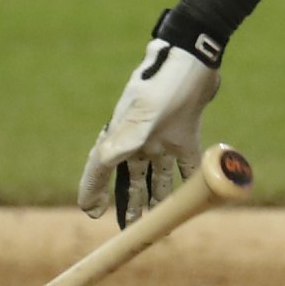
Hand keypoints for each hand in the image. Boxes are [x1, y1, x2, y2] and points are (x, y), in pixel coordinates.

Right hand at [78, 34, 220, 225]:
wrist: (195, 55)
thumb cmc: (166, 82)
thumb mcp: (144, 113)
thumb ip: (125, 138)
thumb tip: (102, 160)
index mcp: (122, 133)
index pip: (101, 167)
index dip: (93, 190)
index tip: (89, 211)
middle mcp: (139, 137)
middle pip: (130, 177)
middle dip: (129, 203)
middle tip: (128, 229)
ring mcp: (163, 135)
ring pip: (156, 175)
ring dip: (155, 197)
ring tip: (153, 220)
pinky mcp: (186, 131)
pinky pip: (185, 164)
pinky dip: (186, 180)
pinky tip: (189, 197)